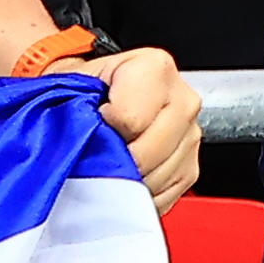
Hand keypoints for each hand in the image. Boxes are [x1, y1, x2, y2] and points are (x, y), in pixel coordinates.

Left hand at [91, 47, 202, 205]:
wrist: (101, 97)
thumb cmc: (88, 91)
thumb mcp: (73, 84)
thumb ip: (79, 107)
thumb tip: (78, 142)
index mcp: (155, 68)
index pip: (130, 119)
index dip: (104, 128)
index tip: (96, 122)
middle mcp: (181, 99)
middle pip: (146, 153)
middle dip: (116, 159)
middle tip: (99, 148)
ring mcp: (190, 135)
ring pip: (155, 177)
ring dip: (128, 180)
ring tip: (112, 160)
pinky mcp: (190, 168)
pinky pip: (164, 194)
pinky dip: (139, 193)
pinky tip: (127, 175)